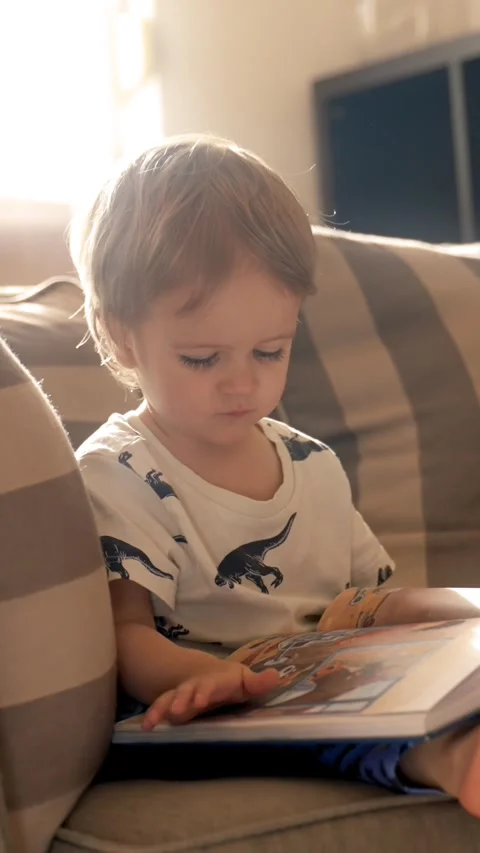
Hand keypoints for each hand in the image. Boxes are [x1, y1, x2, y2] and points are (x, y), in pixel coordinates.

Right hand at [141, 662, 279, 728]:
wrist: (204, 673)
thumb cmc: (229, 681)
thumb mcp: (244, 680)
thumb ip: (258, 682)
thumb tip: (277, 675)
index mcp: (215, 681)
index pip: (211, 685)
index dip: (206, 691)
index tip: (201, 700)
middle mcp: (196, 687)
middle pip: (188, 690)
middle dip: (182, 699)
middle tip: (177, 711)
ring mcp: (182, 695)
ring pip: (170, 698)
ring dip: (163, 708)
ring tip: (155, 720)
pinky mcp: (172, 705)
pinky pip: (160, 708)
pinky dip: (153, 716)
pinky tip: (146, 728)